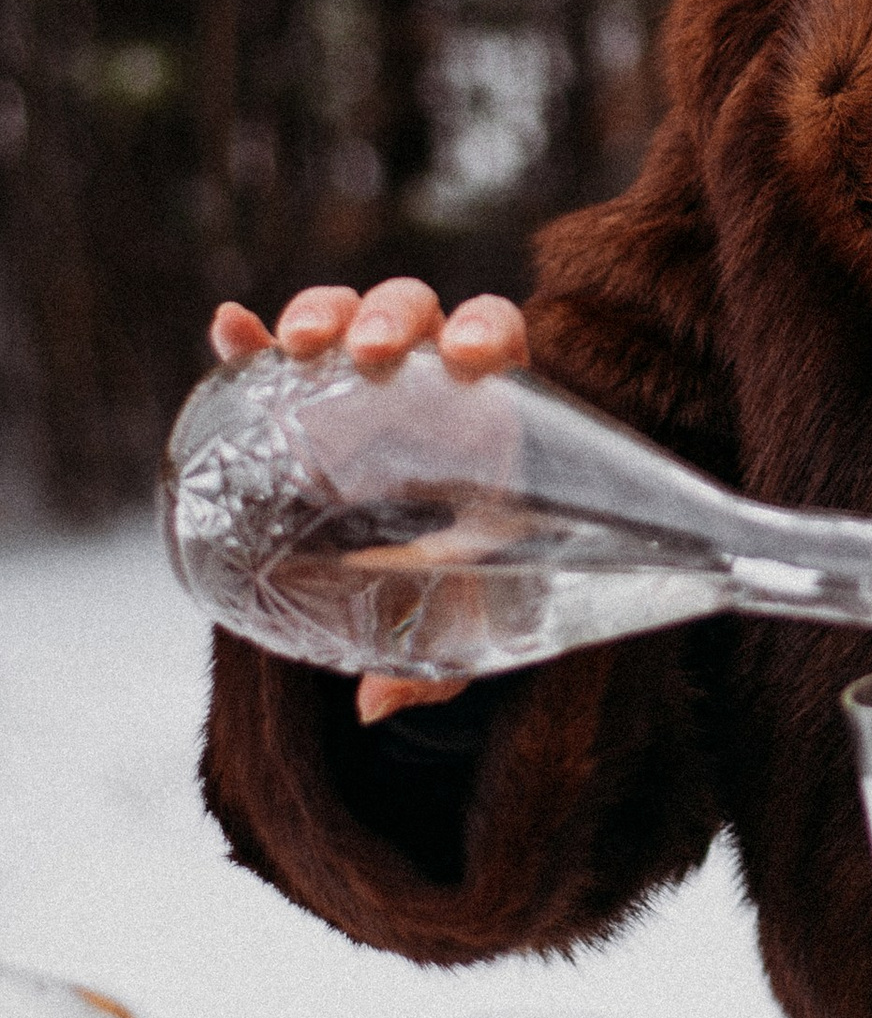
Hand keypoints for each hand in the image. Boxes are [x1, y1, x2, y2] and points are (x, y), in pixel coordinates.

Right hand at [208, 281, 530, 723]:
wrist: (421, 581)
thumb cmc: (465, 591)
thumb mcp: (465, 630)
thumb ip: (439, 667)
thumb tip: (376, 705)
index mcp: (487, 412)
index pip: (495, 337)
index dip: (485, 331)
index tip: (468, 358)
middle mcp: (427, 379)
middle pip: (416, 312)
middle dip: (391, 318)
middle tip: (372, 355)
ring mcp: (361, 381)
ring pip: (349, 315)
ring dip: (325, 313)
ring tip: (303, 345)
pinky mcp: (299, 400)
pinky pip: (269, 356)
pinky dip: (247, 341)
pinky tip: (229, 331)